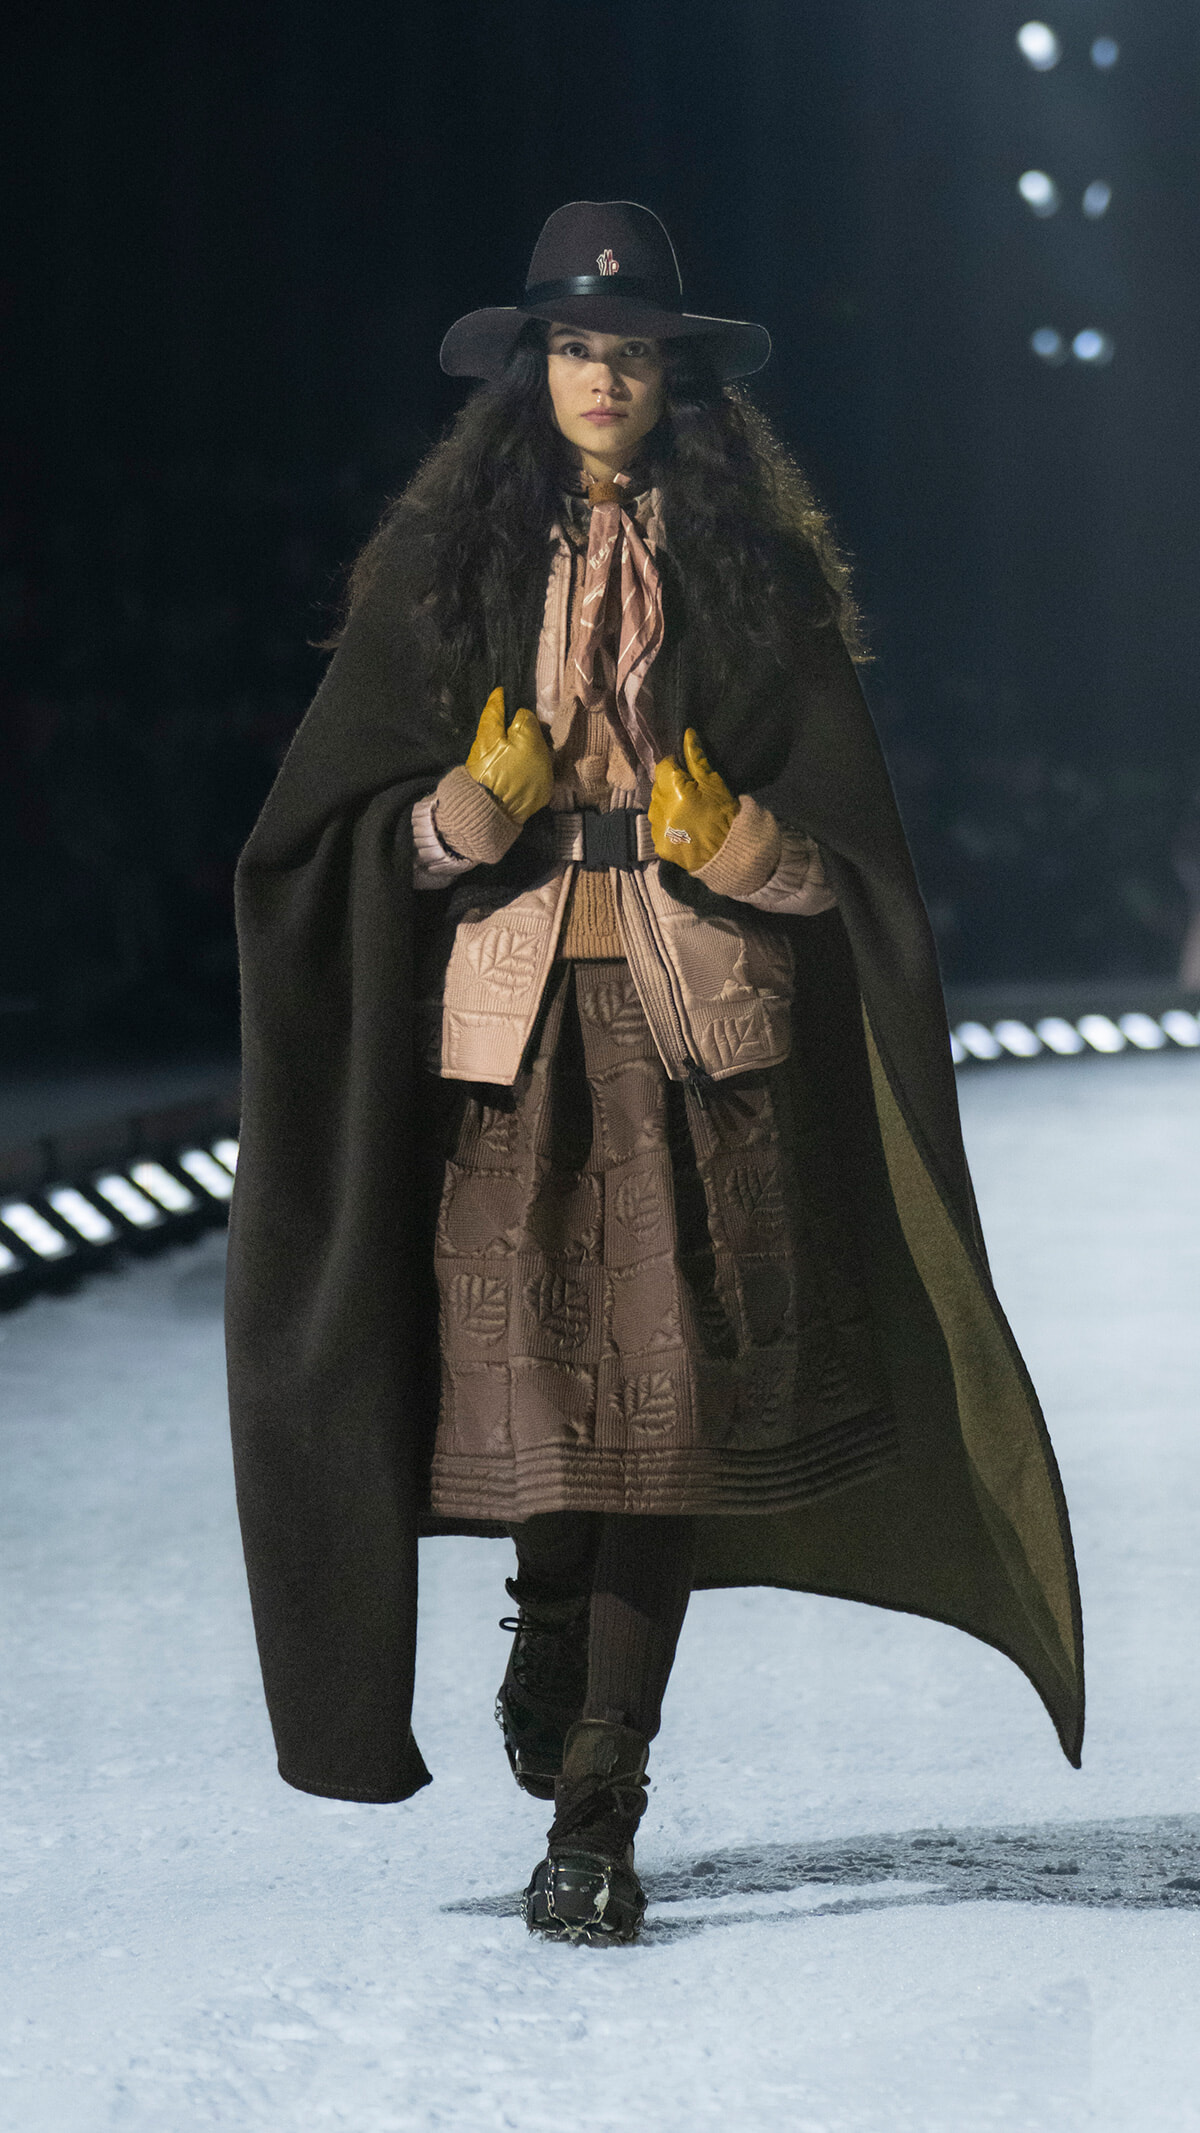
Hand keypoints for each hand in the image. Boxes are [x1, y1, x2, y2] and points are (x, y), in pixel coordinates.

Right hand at [465, 685, 553, 824]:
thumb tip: (500, 693)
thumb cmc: (485, 771)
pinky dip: (531, 772)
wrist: (489, 810)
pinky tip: (517, 777)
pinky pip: (540, 773)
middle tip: (505, 748)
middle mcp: (545, 754)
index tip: (503, 730)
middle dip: (523, 737)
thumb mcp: (485, 739)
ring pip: (540, 754)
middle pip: (536, 735)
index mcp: (530, 738)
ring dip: (528, 754)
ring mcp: (547, 774)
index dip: (513, 721)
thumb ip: (494, 715)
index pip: (527, 717)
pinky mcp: (545, 791)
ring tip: (510, 763)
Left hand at [648, 728, 738, 871]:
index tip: (688, 775)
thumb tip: (687, 733)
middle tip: (691, 796)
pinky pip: (657, 828)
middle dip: (670, 787)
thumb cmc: (724, 815)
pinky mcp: (659, 846)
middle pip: (658, 787)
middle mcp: (660, 808)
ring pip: (656, 807)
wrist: (728, 854)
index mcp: (673, 789)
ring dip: (666, 806)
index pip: (663, 766)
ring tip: (687, 814)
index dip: (675, 767)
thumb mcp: (714, 784)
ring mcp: (657, 829)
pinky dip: (667, 826)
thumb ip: (696, 759)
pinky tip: (683, 829)